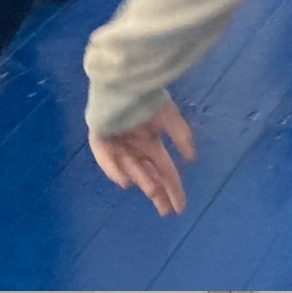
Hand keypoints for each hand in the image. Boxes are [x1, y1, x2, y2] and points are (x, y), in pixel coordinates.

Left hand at [89, 100, 197, 216]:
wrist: (123, 80)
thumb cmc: (145, 97)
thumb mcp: (169, 117)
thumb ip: (181, 136)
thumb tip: (192, 158)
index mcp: (151, 145)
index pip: (165, 172)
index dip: (173, 189)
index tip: (180, 208)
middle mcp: (135, 149)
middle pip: (148, 177)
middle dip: (158, 194)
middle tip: (165, 212)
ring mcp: (117, 146)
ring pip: (131, 169)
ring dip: (143, 180)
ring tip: (153, 191)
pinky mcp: (100, 139)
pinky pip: (106, 158)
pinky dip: (115, 170)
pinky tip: (126, 181)